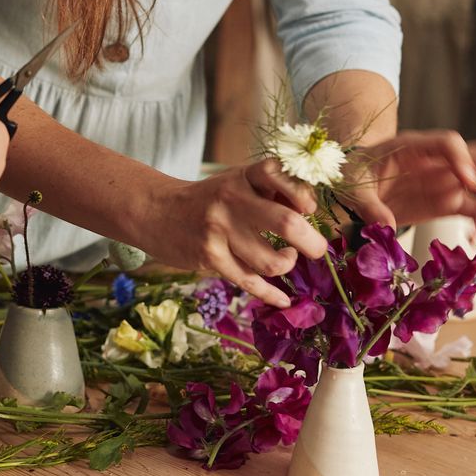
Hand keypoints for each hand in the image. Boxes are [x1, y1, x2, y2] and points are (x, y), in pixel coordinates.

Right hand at [141, 161, 326, 308]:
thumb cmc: (209, 198)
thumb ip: (271, 192)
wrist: (157, 211)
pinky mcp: (211, 257)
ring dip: (287, 264)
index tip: (309, 209)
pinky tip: (283, 299)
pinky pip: (249, 282)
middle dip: (312, 242)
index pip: (281, 176)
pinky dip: (270, 294)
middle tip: (318, 249)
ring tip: (286, 259)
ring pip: (270, 261)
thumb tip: (310, 213)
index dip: (303, 195)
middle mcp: (232, 200)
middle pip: (286, 223)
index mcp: (243, 176)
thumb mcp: (237, 182)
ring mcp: (220, 231)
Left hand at [345, 131, 475, 242]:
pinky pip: (474, 210)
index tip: (469, 183)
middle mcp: (437, 161)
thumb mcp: (353, 188)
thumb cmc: (351, 177)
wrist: (351, 187)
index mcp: (413, 147)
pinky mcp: (446, 202)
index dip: (463, 160)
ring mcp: (445, 181)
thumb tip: (385, 225)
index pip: (449, 143)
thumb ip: (369, 205)